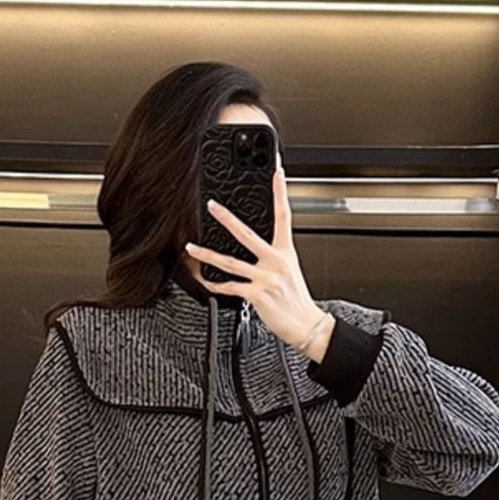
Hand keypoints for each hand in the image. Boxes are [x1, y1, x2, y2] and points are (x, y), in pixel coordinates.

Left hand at [183, 166, 335, 360]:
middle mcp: (275, 262)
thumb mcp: (290, 272)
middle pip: (246, 234)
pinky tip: (205, 281)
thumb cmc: (297, 302)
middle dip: (226, 218)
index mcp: (285, 253)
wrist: (306, 326)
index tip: (277, 173)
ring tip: (192, 248)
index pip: (284, 216)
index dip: (281, 193)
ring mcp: (265, 278)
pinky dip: (216, 285)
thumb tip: (256, 253)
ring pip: (230, 262)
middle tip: (213, 206)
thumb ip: (273, 259)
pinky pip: (231, 287)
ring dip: (208, 255)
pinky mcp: (257, 295)